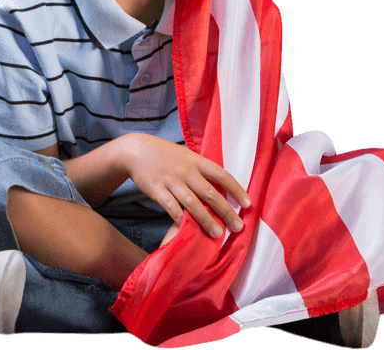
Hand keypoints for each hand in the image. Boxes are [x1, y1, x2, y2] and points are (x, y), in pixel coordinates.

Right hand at [116, 133, 250, 238]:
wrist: (135, 150)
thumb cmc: (164, 155)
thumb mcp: (185, 155)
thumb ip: (201, 169)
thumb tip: (222, 187)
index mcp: (196, 160)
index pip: (222, 175)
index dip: (236, 190)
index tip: (248, 204)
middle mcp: (186, 170)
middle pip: (210, 193)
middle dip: (227, 211)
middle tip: (239, 227)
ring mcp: (171, 180)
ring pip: (193, 203)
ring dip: (207, 220)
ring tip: (217, 234)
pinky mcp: (156, 190)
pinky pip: (171, 207)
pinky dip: (180, 218)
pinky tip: (188, 229)